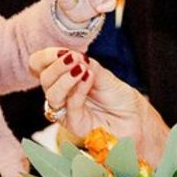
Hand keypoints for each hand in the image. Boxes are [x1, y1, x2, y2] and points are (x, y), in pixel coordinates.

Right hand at [29, 48, 167, 159]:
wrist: (136, 119)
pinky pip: (70, 107)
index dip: (45, 57)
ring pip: (52, 94)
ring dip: (64, 78)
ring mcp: (66, 111)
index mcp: (63, 79)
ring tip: (82, 68)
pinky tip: (88, 77)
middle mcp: (62, 95)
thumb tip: (74, 56)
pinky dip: (78, 90)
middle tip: (73, 57)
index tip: (61, 51)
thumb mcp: (105, 76)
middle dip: (56, 66)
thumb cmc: (120, 98)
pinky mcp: (75, 125)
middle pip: (44, 79)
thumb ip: (89, 66)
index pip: (41, 67)